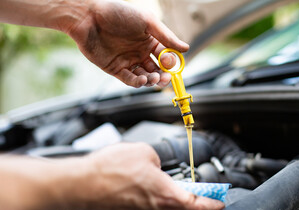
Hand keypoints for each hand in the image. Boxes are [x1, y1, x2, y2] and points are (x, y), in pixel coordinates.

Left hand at [65, 0, 188, 87]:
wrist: (89, 17)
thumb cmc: (118, 13)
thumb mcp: (147, 21)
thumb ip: (166, 36)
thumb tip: (185, 48)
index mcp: (149, 41)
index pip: (165, 56)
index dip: (170, 62)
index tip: (170, 63)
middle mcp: (139, 52)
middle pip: (156, 70)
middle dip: (163, 76)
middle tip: (164, 78)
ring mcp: (127, 61)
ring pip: (144, 77)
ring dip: (151, 80)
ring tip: (152, 78)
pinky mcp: (115, 68)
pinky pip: (129, 79)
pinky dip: (137, 82)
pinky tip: (142, 80)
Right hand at [67, 143, 224, 209]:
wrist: (80, 185)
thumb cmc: (108, 170)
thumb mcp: (143, 152)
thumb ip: (156, 159)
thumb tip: (156, 165)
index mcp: (164, 194)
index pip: (197, 205)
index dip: (211, 205)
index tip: (219, 203)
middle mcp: (155, 208)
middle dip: (201, 209)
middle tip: (209, 204)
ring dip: (183, 207)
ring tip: (188, 199)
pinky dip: (164, 205)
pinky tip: (159, 196)